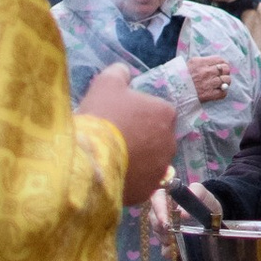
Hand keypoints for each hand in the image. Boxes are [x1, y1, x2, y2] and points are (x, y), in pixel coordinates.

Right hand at [81, 66, 175, 206]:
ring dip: (137, 158)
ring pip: (150, 161)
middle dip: (141, 136)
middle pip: (156, 136)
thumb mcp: (106, 83)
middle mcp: (170, 141)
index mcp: (166, 113)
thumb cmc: (102, 115)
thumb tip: (124, 70)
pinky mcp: (148, 189)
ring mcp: (161, 168)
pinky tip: (112, 172)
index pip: (158, 110)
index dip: (139, 113)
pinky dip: (130, 178)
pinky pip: (141, 181)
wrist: (89, 158)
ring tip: (112, 157)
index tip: (122, 117)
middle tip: (116, 137)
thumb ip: (119, 72)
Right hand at [187, 53, 232, 103]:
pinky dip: (223, 92)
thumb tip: (218, 64)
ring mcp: (208, 83)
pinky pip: (223, 92)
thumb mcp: (191, 64)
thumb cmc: (182, 77)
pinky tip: (218, 91)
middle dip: (225, 72)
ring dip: (225, 82)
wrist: (173, 91)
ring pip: (227, 80)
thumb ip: (204, 62)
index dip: (223, 63)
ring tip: (219, 84)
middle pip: (226, 69)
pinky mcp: (209, 95)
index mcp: (201, 62)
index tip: (222, 67)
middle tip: (220, 76)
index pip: (220, 60)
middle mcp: (206, 72)